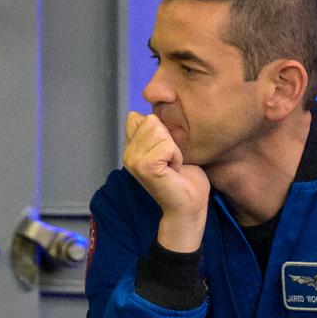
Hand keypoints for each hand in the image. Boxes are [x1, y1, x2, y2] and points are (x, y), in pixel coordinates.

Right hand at [124, 112, 209, 247]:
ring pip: (159, 131)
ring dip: (173, 148)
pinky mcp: (144, 166)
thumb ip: (156, 131)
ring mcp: (133, 160)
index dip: (162, 132)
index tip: (166, 155)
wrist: (188, 206)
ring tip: (172, 166)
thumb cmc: (184, 179)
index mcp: (131, 148)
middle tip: (171, 162)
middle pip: (151, 120)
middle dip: (169, 139)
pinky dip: (177, 156)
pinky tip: (174, 171)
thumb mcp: (169, 146)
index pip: (139, 117)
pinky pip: (167, 145)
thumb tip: (140, 112)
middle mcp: (128, 154)